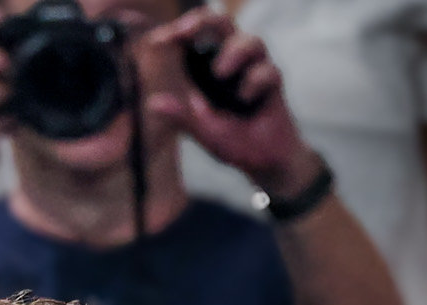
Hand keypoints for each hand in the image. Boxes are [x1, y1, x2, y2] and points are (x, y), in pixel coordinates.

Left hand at [143, 11, 315, 196]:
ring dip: (234, 52)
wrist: (266, 160)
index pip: (193, 41)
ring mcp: (254, 70)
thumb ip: (181, 115)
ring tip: (220, 73)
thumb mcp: (201, 130)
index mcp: (206, 72)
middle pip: (223, 25)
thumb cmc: (233, 142)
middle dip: (205, 21)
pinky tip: (246, 100)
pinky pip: (267, 71)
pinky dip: (254, 83)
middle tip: (186, 31)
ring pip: (250, 41)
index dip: (179, 33)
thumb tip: (152, 103)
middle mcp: (231, 64)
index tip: (161, 39)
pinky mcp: (274, 82)